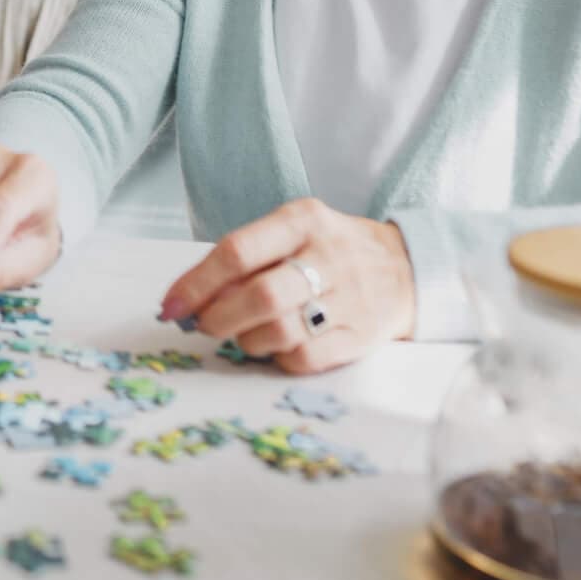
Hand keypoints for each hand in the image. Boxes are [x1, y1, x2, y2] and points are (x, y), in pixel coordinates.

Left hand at [159, 198, 415, 373]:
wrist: (410, 269)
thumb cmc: (330, 250)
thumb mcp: (293, 232)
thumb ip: (245, 259)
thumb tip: (186, 300)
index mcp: (302, 220)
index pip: (238, 250)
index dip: (196, 283)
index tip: (170, 306)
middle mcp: (328, 255)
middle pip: (260, 295)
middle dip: (218, 318)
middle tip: (204, 326)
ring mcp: (349, 298)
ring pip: (280, 331)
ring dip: (246, 340)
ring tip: (243, 334)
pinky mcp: (362, 337)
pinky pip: (305, 359)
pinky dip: (278, 359)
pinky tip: (276, 348)